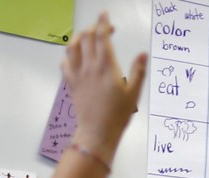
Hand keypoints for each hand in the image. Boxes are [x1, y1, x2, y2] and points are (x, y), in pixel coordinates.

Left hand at [63, 14, 146, 161]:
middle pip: (86, 37)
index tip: (105, 15)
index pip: (102, 36)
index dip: (103, 22)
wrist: (97, 132)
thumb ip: (138, 71)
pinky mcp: (71, 83)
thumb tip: (143, 54)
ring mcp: (78, 74)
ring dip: (79, 37)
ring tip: (86, 37)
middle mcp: (90, 66)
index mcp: (106, 66)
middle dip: (93, 28)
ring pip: (72, 47)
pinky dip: (69, 56)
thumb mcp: (134, 93)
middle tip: (102, 28)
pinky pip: (65, 63)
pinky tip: (75, 57)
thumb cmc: (118, 115)